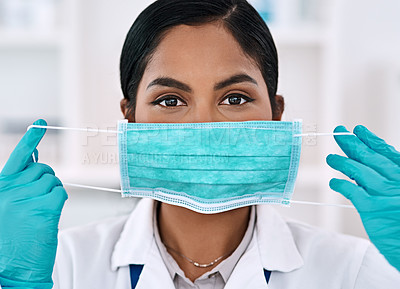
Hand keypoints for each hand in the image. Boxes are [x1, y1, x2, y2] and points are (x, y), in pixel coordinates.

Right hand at [0, 119, 67, 287]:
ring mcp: (25, 199)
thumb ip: (19, 184)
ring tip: (39, 212)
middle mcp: (10, 190)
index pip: (18, 156)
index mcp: (0, 187)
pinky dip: (59, 202)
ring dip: (52, 194)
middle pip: (43, 169)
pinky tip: (47, 216)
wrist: (11, 271)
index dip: (31, 138)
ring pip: (53, 181)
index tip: (40, 123)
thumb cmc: (12, 239)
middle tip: (39, 200)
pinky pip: (60, 193)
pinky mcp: (42, 209)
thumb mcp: (8, 206)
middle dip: (47, 180)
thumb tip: (37, 162)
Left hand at [326, 125, 399, 270]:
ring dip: (341, 162)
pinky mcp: (371, 207)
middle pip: (368, 156)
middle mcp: (395, 180)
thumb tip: (368, 166)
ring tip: (330, 158)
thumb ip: (390, 179)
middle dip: (351, 143)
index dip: (370, 139)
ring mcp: (383, 192)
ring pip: (357, 170)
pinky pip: (350, 190)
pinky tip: (333, 182)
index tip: (358, 130)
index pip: (385, 151)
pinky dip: (340, 185)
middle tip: (339, 133)